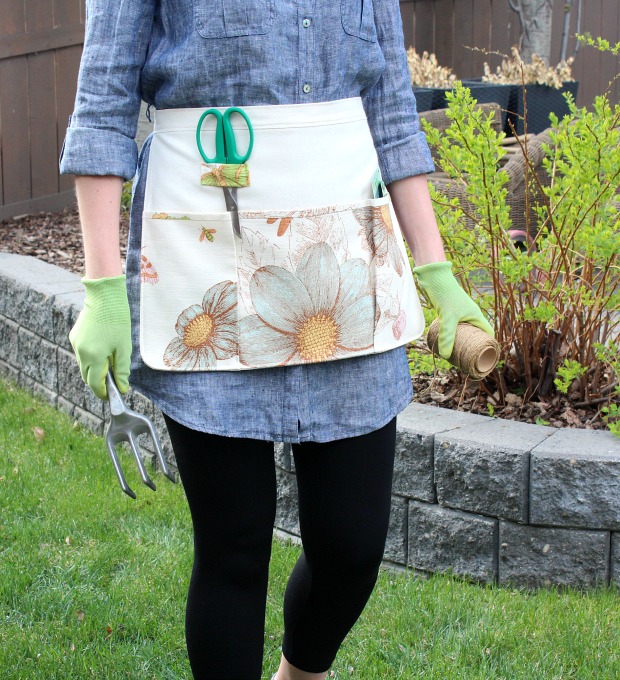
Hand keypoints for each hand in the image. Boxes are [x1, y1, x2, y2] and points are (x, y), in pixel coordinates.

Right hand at [69, 275, 131, 399]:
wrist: (104, 297)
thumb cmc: (117, 320)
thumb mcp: (124, 347)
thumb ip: (122, 369)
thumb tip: (123, 387)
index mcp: (94, 356)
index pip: (94, 384)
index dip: (103, 393)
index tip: (112, 396)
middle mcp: (81, 352)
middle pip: (87, 377)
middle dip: (99, 383)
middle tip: (113, 383)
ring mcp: (75, 344)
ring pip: (83, 366)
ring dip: (94, 370)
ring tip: (110, 364)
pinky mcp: (74, 337)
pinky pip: (81, 354)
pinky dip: (90, 358)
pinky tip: (103, 350)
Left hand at [413, 261, 493, 358]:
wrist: (434, 278)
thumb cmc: (446, 295)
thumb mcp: (447, 318)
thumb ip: (447, 336)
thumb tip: (444, 356)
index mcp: (476, 316)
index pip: (488, 333)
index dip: (488, 345)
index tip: (484, 357)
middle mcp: (470, 315)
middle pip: (476, 334)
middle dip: (473, 347)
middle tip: (467, 360)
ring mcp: (459, 314)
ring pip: (464, 331)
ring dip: (461, 342)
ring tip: (456, 355)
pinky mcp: (449, 313)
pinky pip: (454, 328)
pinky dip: (452, 336)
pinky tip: (445, 342)